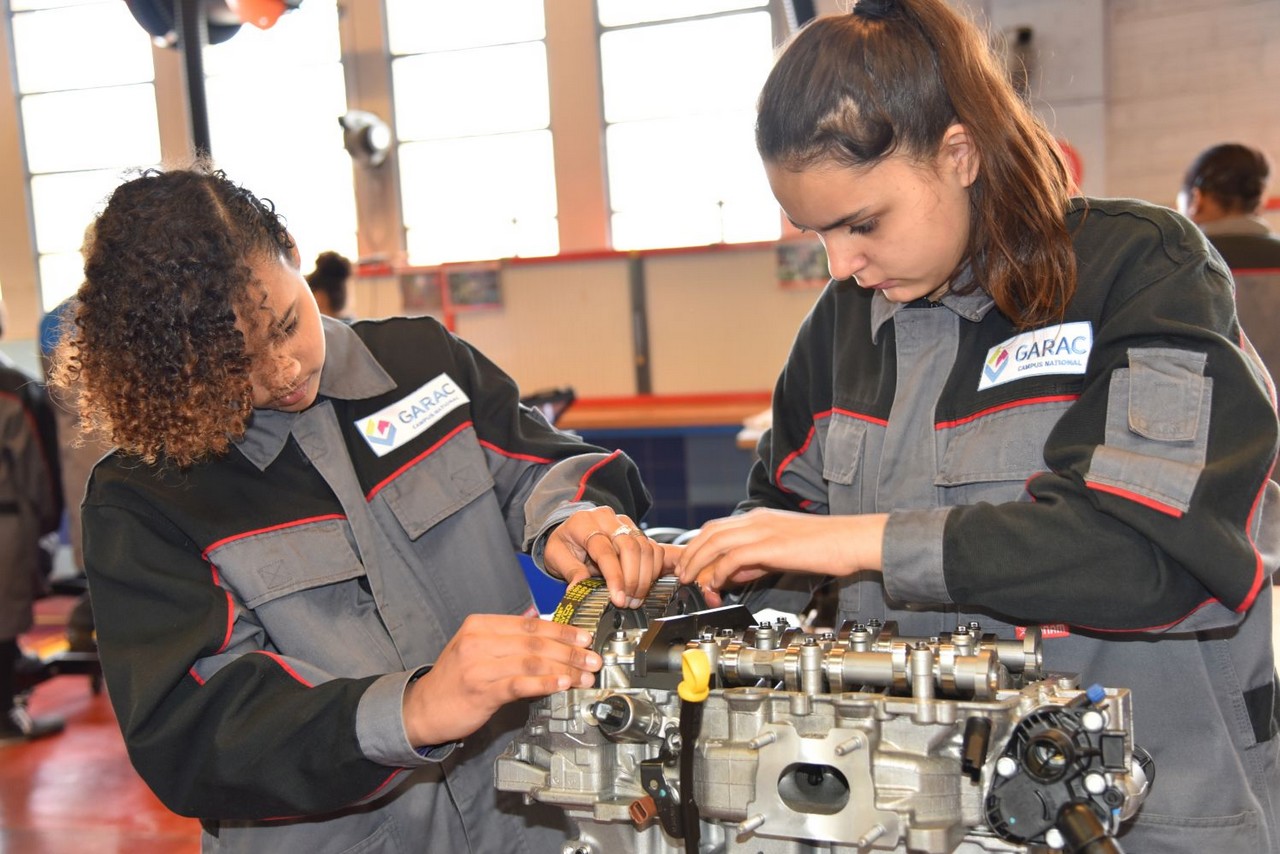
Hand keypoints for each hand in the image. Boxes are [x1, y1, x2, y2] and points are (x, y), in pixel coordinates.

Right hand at [402, 614, 599, 746]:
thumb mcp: (475, 646)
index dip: (562, 631)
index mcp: (481, 625)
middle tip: (593, 659)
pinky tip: (561, 684)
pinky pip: (519, 684)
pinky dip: (544, 683)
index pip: (530, 624)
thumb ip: (507, 635)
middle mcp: (479, 640)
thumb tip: (542, 624)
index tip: (585, 637)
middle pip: (535, 642)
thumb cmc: (454, 679)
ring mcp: (479, 665)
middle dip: (570, 650)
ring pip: (532, 662)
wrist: (421, 709)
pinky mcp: (481, 690)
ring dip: (564, 668)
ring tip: (584, 675)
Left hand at [542, 507, 681, 608]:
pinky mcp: (637, 530)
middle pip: (630, 546)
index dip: (614, 576)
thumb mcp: (556, 556)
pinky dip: (653, 570)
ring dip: (645, 577)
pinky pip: (653, 548)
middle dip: (633, 579)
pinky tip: (643, 585)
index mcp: (584, 523)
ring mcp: (624, 522)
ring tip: (635, 598)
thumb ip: (570, 571)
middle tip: (628, 602)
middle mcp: (606, 518)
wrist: (573, 532)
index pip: (604, 550)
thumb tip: (577, 589)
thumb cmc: (565, 544)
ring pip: (645, 547)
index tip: (618, 599)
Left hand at [676, 508, 886, 604]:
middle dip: (691, 553)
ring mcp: (763, 530)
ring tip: (692, 581)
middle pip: (710, 532)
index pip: (717, 528)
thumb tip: (731, 574)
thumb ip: (755, 561)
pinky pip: (734, 557)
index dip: (698, 546)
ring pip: (716, 542)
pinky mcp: (771, 545)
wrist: (851, 541)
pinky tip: (716, 584)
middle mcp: (757, 520)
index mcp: (760, 518)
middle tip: (683, 574)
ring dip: (699, 562)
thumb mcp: (781, 553)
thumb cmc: (824, 548)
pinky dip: (719, 571)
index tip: (689, 564)